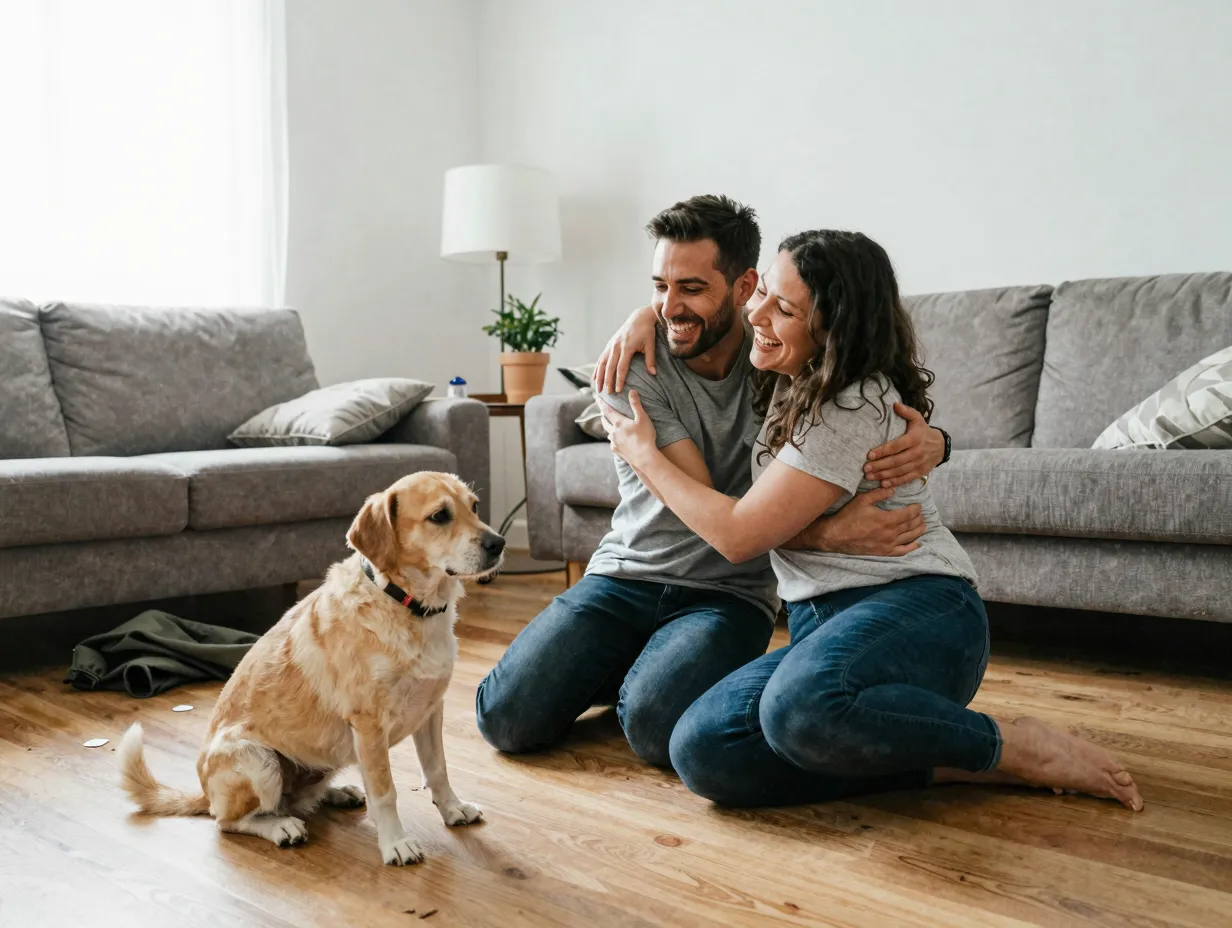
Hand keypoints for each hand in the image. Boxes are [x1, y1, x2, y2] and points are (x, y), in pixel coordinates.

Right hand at [594, 305, 658, 393]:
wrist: (639, 317)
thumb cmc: (647, 331)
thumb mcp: (650, 344)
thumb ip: (650, 359)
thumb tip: (653, 374)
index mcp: (626, 347)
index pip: (621, 367)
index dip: (619, 379)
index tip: (618, 390)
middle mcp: (616, 346)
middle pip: (609, 367)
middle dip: (607, 381)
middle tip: (607, 393)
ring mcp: (611, 345)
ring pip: (602, 363)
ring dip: (599, 376)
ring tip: (598, 388)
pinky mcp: (610, 344)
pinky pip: (601, 358)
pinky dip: (597, 369)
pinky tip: (594, 378)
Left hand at [597, 391, 658, 469]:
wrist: (644, 457)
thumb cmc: (645, 436)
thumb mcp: (643, 418)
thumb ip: (636, 404)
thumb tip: (632, 391)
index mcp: (618, 422)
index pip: (607, 410)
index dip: (601, 403)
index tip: (597, 398)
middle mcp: (613, 432)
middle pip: (605, 421)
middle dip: (604, 416)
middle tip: (603, 412)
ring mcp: (614, 442)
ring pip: (608, 433)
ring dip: (608, 428)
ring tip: (610, 426)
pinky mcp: (616, 451)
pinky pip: (612, 443)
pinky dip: (613, 439)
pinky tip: (616, 440)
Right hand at [785, 487, 924, 555]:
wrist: (836, 536)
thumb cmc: (848, 516)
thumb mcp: (862, 500)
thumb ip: (879, 494)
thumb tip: (893, 490)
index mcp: (887, 519)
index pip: (909, 514)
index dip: (916, 509)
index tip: (918, 505)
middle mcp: (890, 533)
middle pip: (912, 525)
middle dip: (919, 518)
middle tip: (921, 514)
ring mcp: (888, 544)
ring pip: (910, 537)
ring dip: (919, 530)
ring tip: (923, 525)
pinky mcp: (883, 552)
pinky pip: (902, 551)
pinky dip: (912, 547)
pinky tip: (917, 543)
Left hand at [863, 402, 944, 487]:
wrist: (941, 446)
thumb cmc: (923, 431)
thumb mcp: (917, 419)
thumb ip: (906, 412)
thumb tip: (894, 404)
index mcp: (914, 439)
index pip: (896, 446)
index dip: (882, 451)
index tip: (869, 455)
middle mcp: (917, 452)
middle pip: (895, 461)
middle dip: (879, 466)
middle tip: (865, 469)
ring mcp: (919, 464)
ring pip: (899, 471)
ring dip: (883, 475)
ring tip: (870, 477)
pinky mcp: (920, 472)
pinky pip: (906, 478)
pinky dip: (895, 482)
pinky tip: (883, 484)